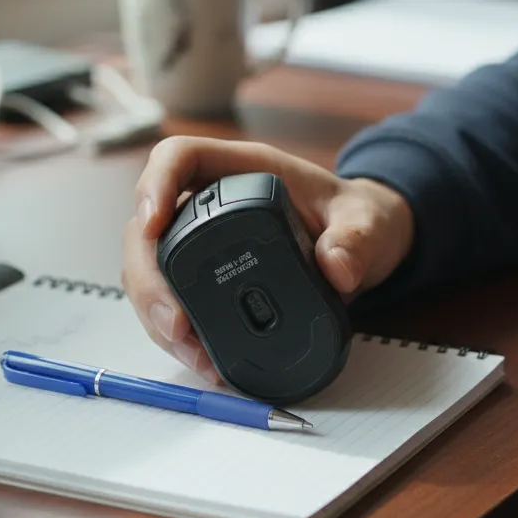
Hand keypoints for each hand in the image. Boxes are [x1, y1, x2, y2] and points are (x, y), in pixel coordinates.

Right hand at [120, 136, 414, 382]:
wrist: (366, 244)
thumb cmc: (360, 218)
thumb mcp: (369, 222)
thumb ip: (357, 238)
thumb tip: (337, 270)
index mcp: (242, 170)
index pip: (178, 157)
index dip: (154, 184)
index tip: (152, 224)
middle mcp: (211, 203)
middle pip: (148, 228)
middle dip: (149, 278)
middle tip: (174, 323)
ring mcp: (203, 243)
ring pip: (151, 272)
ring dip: (157, 315)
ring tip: (190, 353)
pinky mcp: (207, 281)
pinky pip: (174, 303)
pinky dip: (179, 335)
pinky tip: (201, 360)